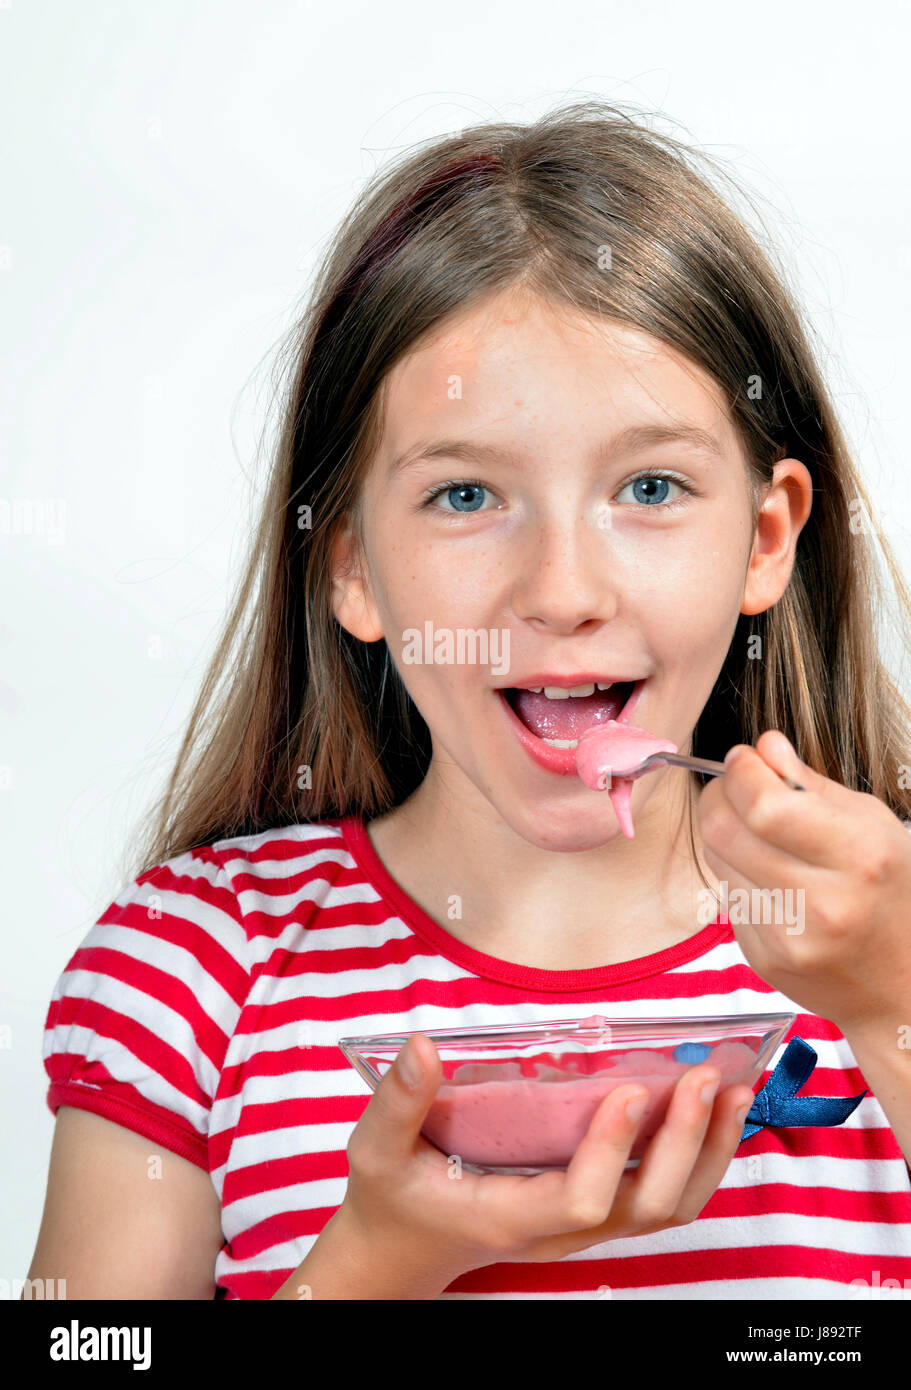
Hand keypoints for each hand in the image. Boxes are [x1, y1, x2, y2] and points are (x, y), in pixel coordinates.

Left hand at [696, 728, 910, 1033]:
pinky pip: (726, 897)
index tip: (743, 759)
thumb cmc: (889, 891)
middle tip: (734, 787)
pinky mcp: (764, 959)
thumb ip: (810, 783)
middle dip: (719, 795)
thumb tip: (763, 746)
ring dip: (724, 834)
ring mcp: (790, 938)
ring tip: (756, 833)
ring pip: (716, 860)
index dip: (740, 773)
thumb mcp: (872, 824)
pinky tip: (768, 878)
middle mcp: (823, 902)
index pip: (765, 805)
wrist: (901, 982)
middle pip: (724, 830)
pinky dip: (735, 876)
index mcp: (859, 856)